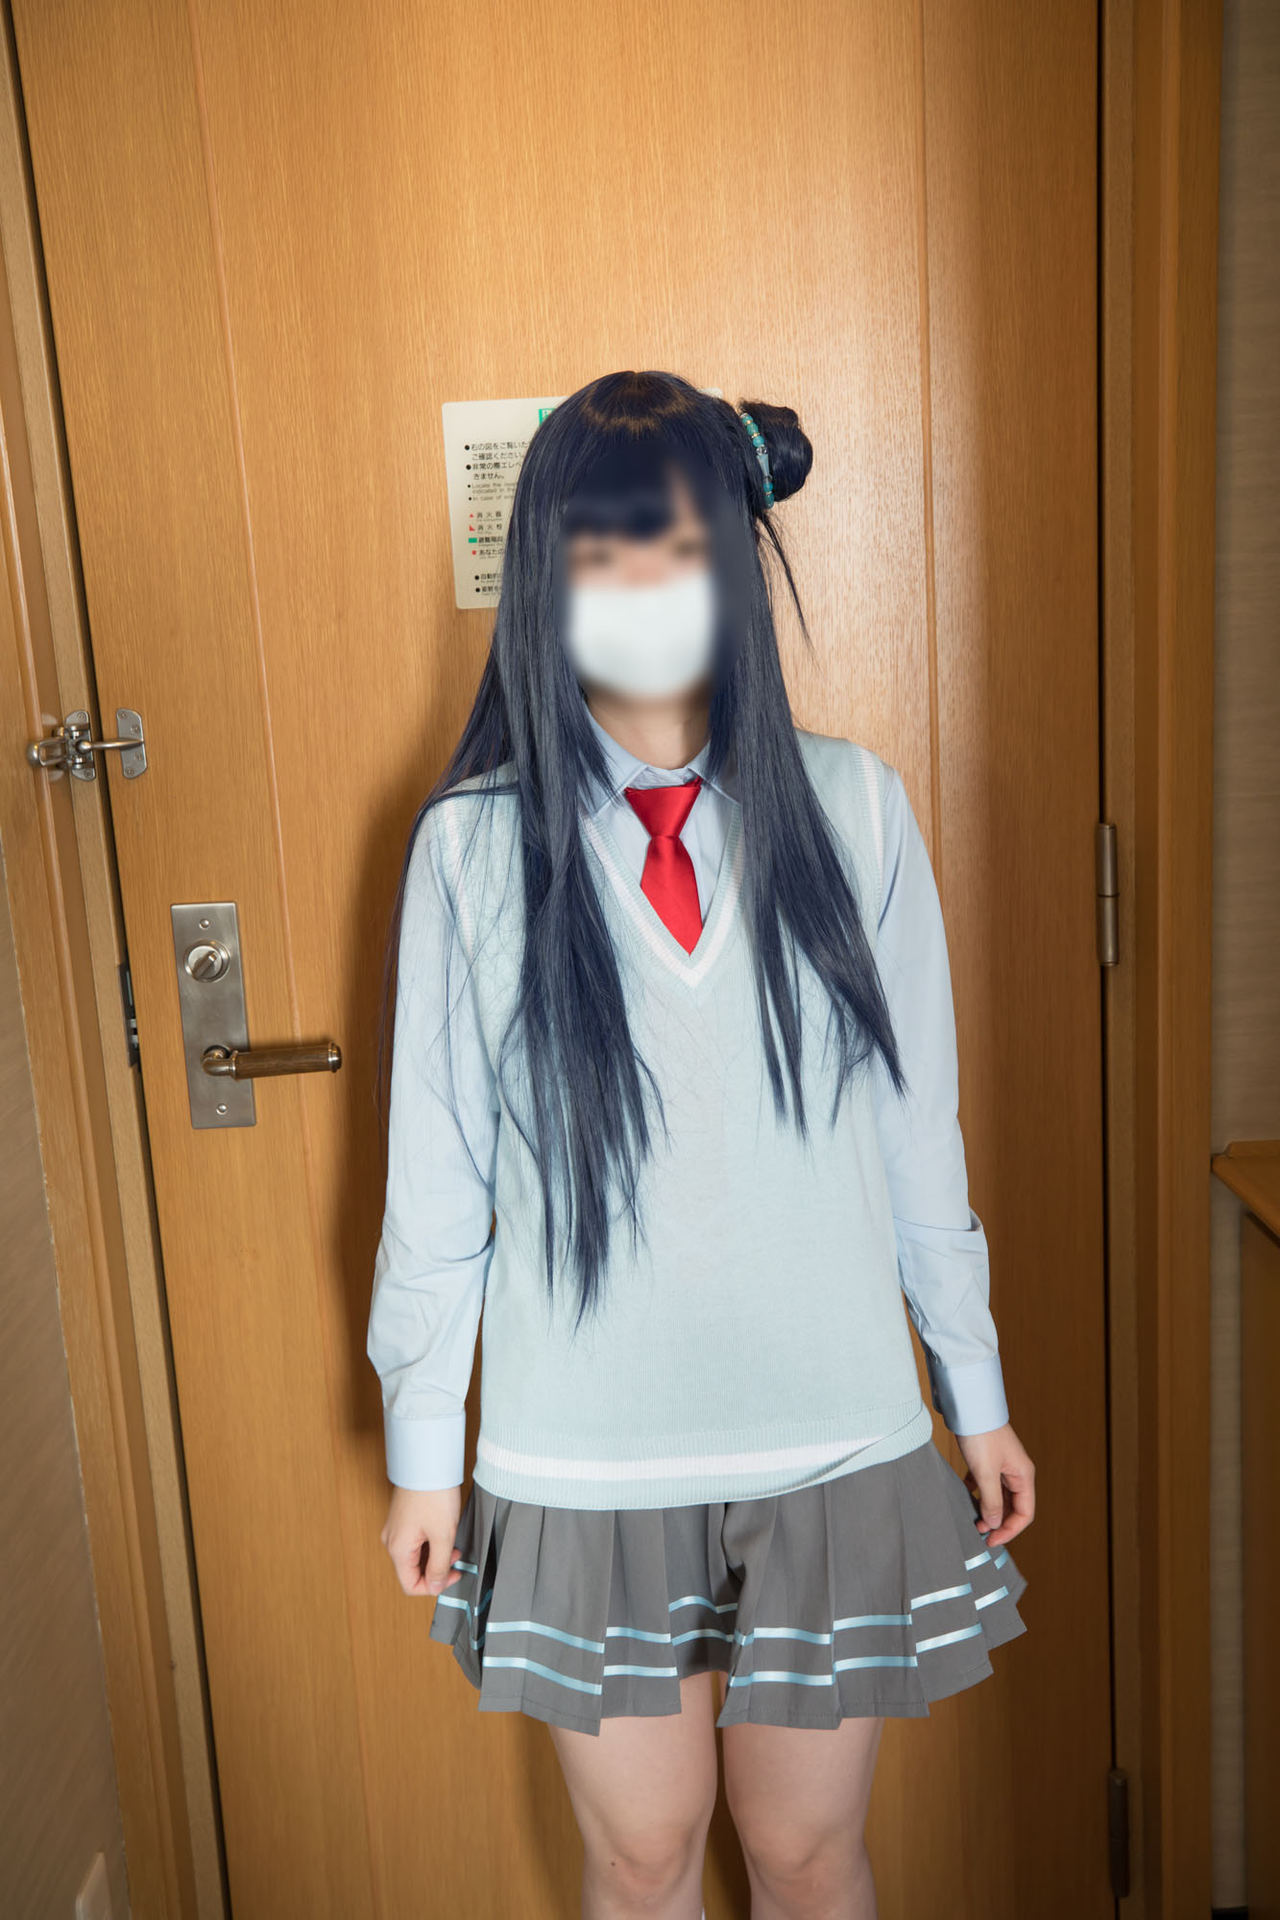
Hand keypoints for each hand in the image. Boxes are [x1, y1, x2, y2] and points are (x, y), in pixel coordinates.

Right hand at [380, 1483, 465, 1596]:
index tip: (453, 1575)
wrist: (428, 1462)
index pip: (411, 1585)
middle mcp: (392, 1541)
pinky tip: (444, 1532)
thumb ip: (439, 1566)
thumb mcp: (443, 1535)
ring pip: (415, 1556)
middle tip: (456, 1556)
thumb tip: (435, 1587)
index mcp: (398, 1549)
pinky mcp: (403, 1519)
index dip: (434, 1586)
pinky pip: (415, 1541)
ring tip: (452, 1543)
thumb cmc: (433, 1494)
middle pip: (413, 1570)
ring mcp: (396, 1529)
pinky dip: (430, 1543)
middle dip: (437, 1569)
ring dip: (435, 1555)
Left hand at [954, 1424, 1033, 1550]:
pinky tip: (967, 1496)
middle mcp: (1016, 1472)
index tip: (992, 1540)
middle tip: (980, 1533)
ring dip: (988, 1509)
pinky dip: (979, 1493)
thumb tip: (994, 1523)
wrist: (969, 1406)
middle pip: (1013, 1506)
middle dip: (998, 1522)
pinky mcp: (989, 1459)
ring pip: (999, 1496)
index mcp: (1023, 1476)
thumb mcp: (985, 1473)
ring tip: (973, 1520)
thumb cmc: (981, 1435)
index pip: (1024, 1513)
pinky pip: (987, 1483)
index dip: (1010, 1530)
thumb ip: (991, 1501)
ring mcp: (1003, 1465)